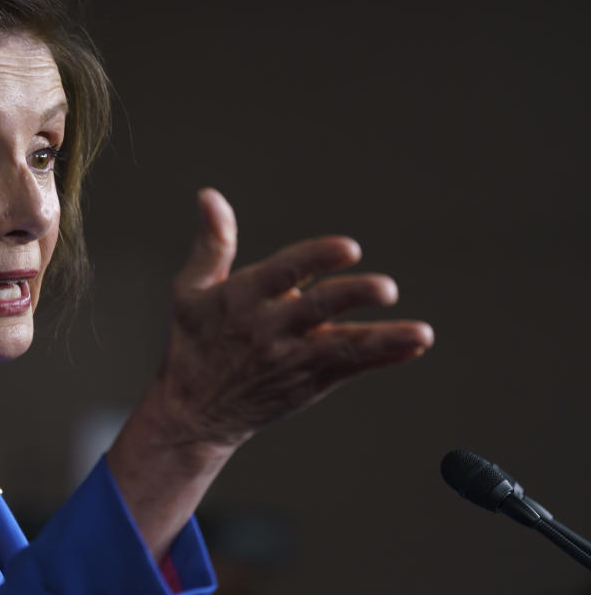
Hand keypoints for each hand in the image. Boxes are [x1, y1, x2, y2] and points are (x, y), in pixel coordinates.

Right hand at [106, 188, 433, 559]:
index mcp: (242, 297)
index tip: (349, 248)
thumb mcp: (189, 289)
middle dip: (354, 296)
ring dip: (382, 339)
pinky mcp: (308, 383)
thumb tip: (210, 195)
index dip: (317, 258)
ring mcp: (291, 359)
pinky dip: (382, 357)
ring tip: (420, 334)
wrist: (193, 414)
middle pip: (318, 308)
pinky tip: (412, 345)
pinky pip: (349, 368)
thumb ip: (212, 243)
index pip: (284, 272)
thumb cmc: (192, 342)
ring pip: (342, 346)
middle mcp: (269, 328)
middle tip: (388, 289)